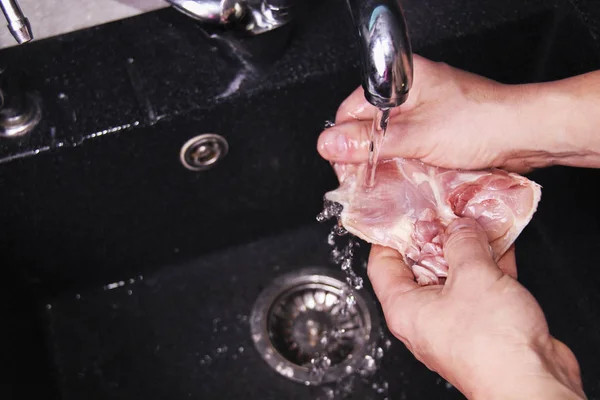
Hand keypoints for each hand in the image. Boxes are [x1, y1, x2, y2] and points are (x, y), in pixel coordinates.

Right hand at [318, 55, 599, 171]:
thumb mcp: (415, 135)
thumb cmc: (479, 123)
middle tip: (364, 182)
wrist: (525, 136)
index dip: (344, 139)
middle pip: (370, 126)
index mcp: (403, 80)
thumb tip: (329, 144)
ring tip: (383, 185)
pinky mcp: (438, 133)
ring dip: (385, 163)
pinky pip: (409, 149)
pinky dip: (404, 166)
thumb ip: (369, 141)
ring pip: (390, 141)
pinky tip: (403, 182)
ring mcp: (426, 114)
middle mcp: (412, 94)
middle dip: (365, 155)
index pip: (354, 108)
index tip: (344, 167)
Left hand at [368, 218, 585, 398]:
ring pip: (455, 274)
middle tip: (446, 210)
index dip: (391, 234)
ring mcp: (454, 321)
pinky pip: (480, 286)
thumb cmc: (492, 346)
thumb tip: (458, 226)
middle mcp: (424, 316)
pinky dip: (489, 264)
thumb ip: (463, 242)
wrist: (533, 385)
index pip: (382, 264)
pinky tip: (501, 242)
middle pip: (421, 266)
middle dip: (436, 236)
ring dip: (467, 247)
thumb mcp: (472, 276)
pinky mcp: (483, 324)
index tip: (402, 212)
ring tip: (475, 218)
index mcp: (404, 308)